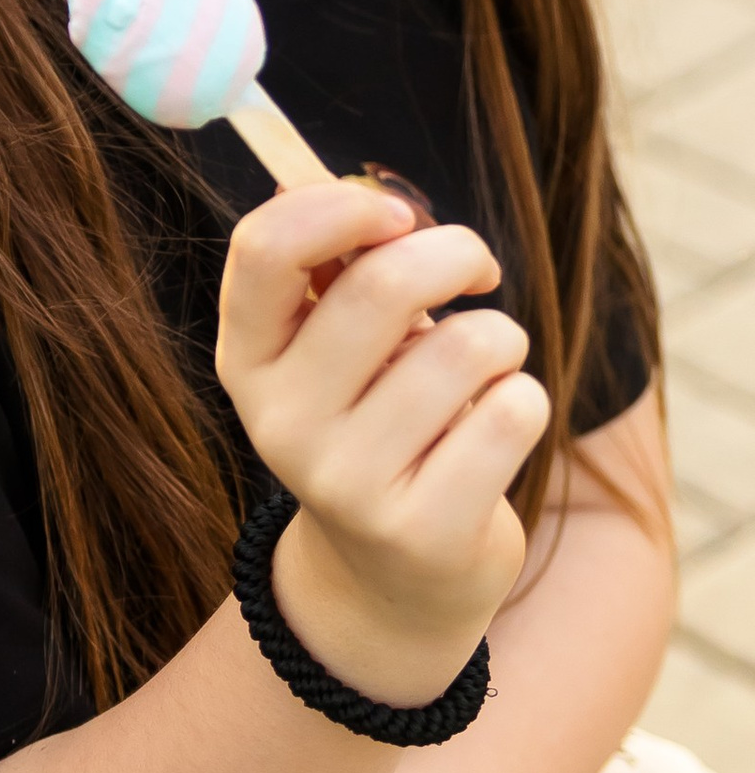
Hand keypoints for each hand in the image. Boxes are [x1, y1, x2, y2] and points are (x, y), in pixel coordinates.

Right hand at [217, 181, 543, 705]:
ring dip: (499, 337)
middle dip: (455, 252)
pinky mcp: (424, 528)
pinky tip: (497, 423)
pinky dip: (525, 398)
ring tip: (485, 365)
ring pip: (466, 346)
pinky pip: (512, 413)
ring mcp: (348, 483)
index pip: (264, 250)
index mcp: (246, 361)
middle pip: (383, 285)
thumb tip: (375, 196)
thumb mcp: (335, 350)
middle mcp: (281, 423)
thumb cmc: (377, 419)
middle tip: (477, 269)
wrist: (394, 576)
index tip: (399, 215)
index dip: (341, 207)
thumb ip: (342, 271)